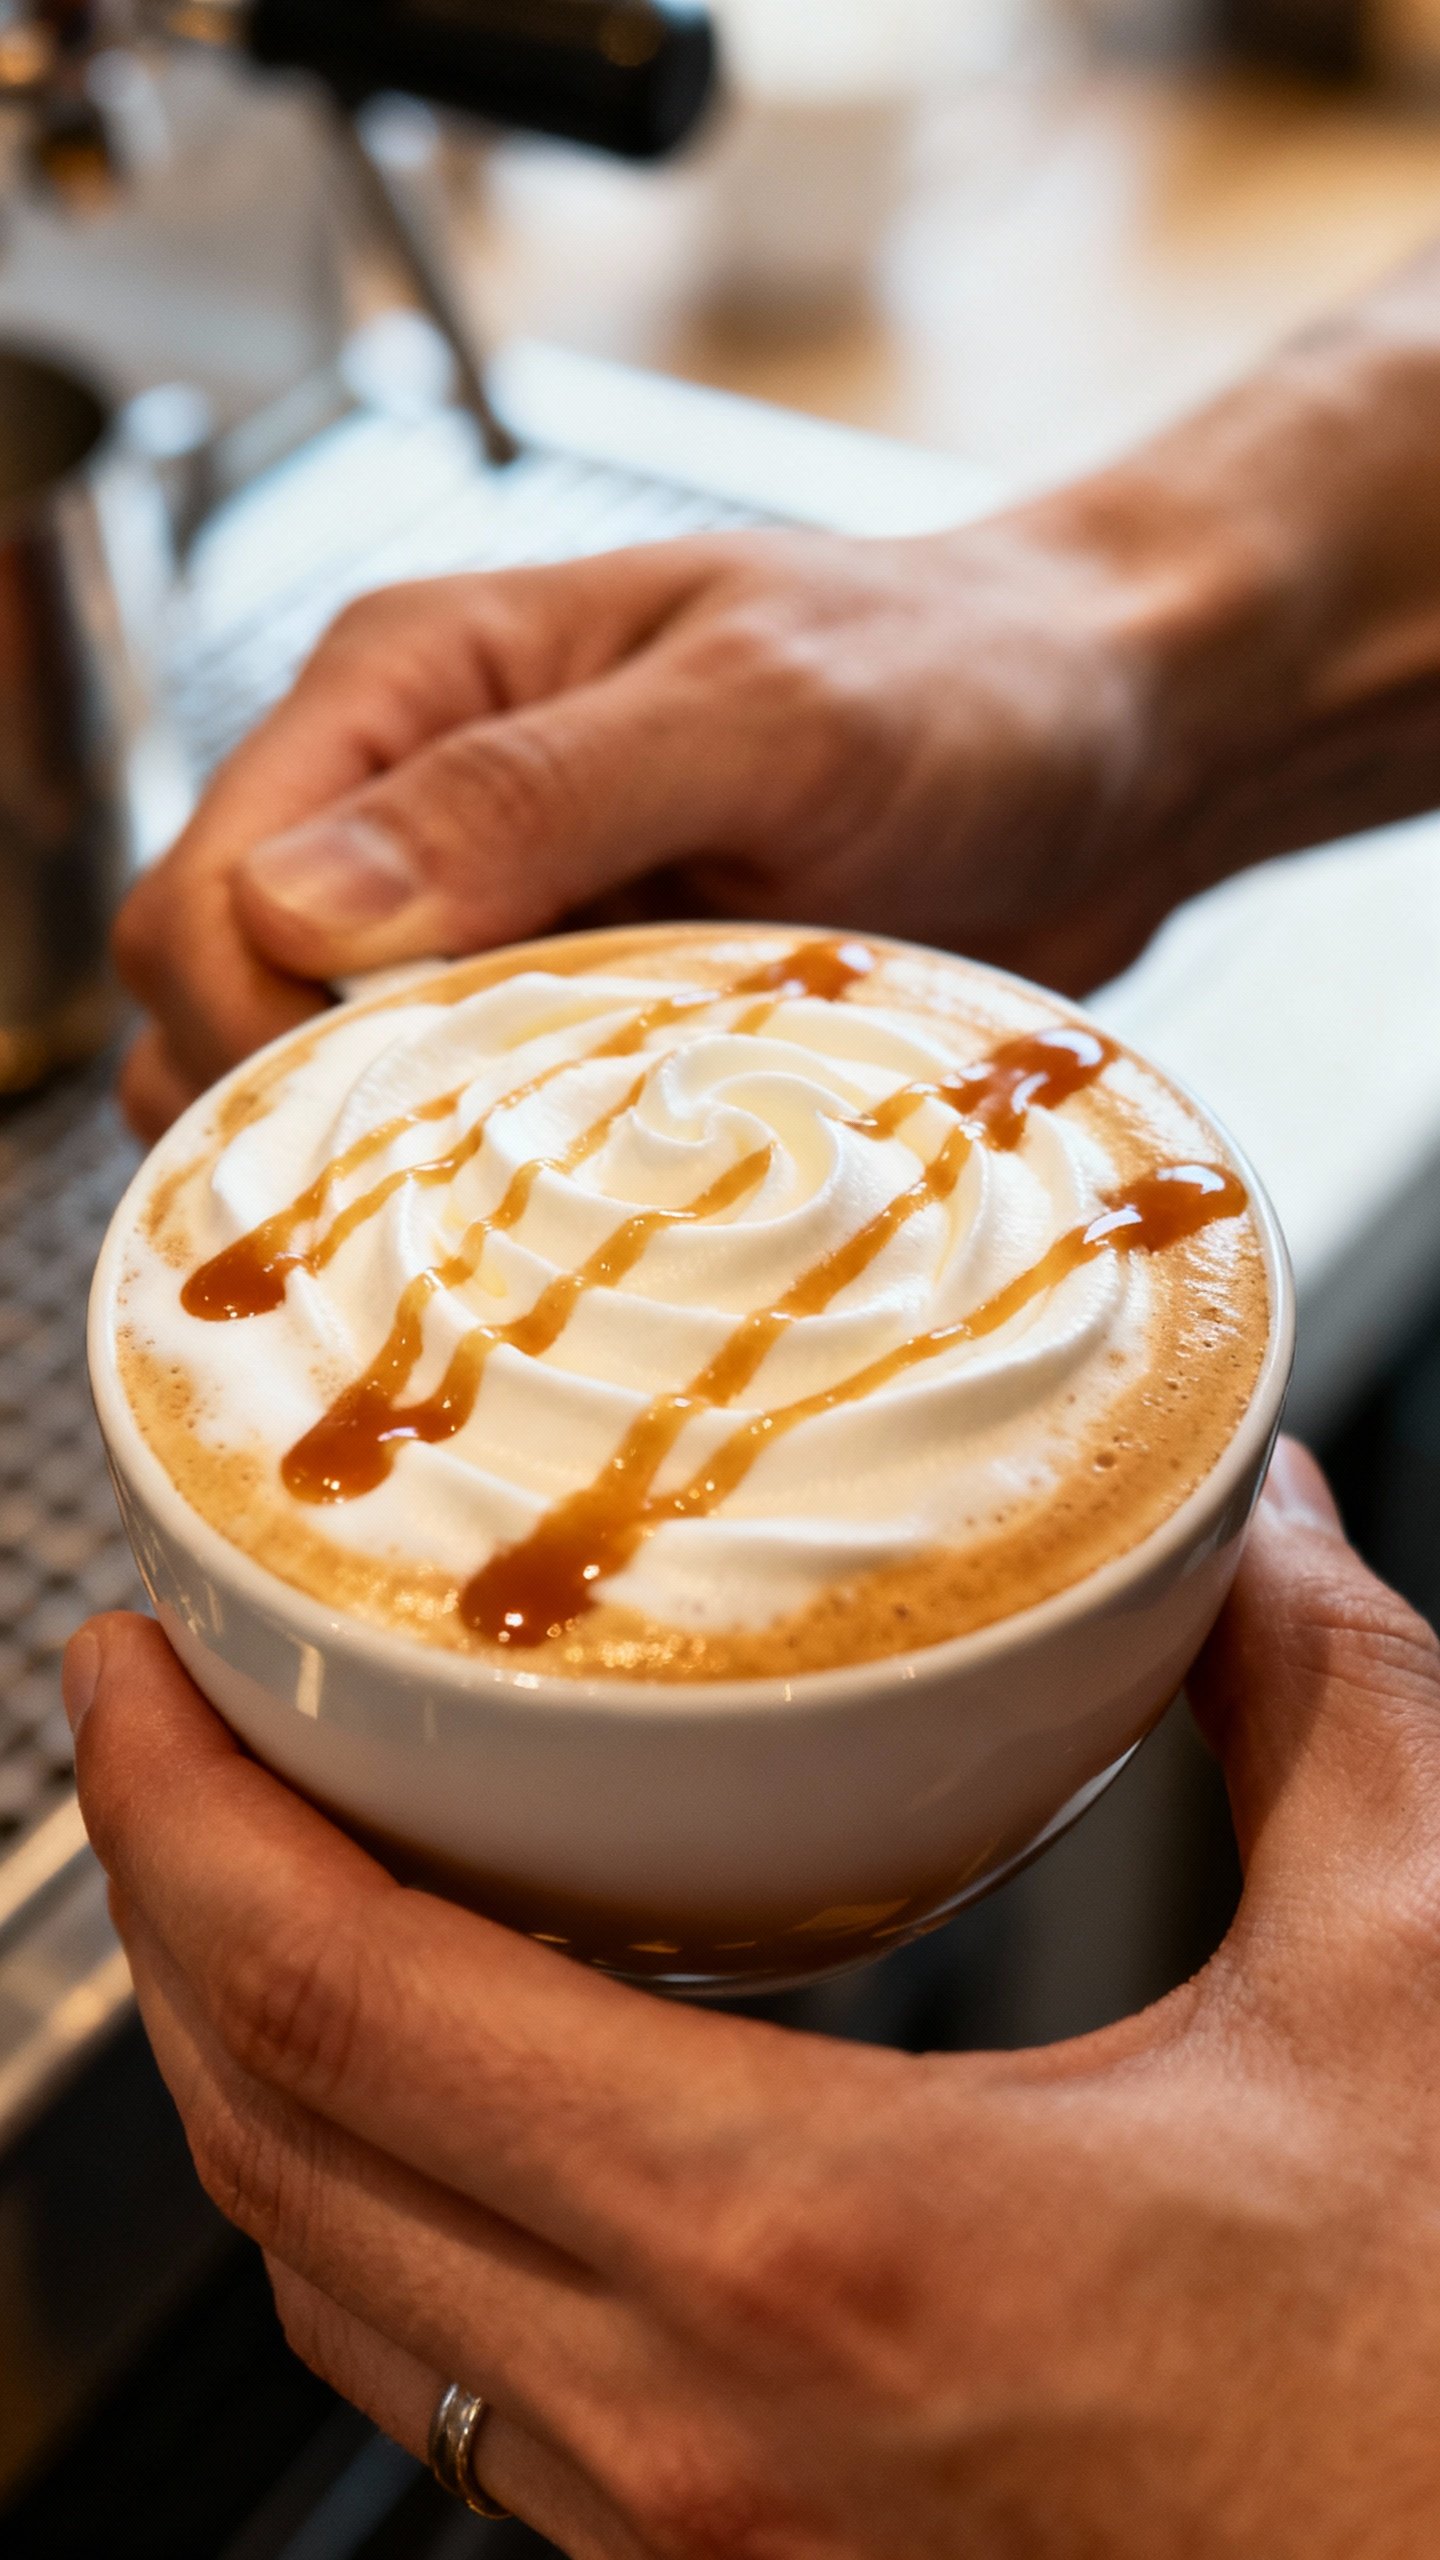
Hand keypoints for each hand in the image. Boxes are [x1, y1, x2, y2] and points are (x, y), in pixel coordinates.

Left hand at [67, 1442, 1439, 2558]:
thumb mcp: (1411, 1990)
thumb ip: (1319, 1706)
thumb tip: (1259, 1527)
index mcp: (820, 2242)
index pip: (344, 2000)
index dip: (179, 1815)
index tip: (132, 1670)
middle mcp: (695, 2428)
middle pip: (271, 2139)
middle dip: (168, 1910)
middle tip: (164, 1733)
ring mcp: (692, 2547)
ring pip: (337, 2283)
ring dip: (256, 2069)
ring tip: (264, 1889)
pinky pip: (450, 2393)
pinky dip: (378, 2214)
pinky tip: (443, 2107)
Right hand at [114, 519, 1184, 1140]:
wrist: (1113, 750)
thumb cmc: (962, 678)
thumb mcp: (758, 709)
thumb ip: (527, 790)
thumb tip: (298, 902)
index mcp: (411, 687)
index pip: (205, 890)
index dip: (244, 1025)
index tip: (370, 1120)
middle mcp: (418, 812)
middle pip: (223, 1009)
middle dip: (293, 1122)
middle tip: (446, 1204)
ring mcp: (495, 935)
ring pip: (330, 1099)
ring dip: (394, 1180)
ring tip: (520, 1224)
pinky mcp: (578, 1034)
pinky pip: (472, 1145)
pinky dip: (496, 1203)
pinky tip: (585, 1226)